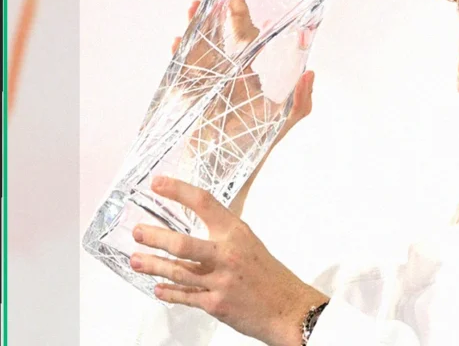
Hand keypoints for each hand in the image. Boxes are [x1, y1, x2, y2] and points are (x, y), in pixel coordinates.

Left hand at [131, 175, 327, 345]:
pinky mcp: (216, 304)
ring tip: (136, 260)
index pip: (204, 203)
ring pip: (178, 272)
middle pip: (182, 244)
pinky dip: (169, 292)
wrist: (288, 308)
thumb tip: (197, 227)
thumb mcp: (250, 244)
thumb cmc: (270, 275)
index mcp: (236, 233)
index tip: (158, 183)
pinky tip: (158, 288)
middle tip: (138, 232)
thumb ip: (224, 236)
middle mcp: (227, 254)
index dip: (178, 191)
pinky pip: (185, 296)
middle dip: (155, 237)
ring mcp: (220, 281)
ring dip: (153, 265)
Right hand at [171, 0, 315, 216]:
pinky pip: (182, 74)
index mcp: (248, 76)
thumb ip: (301, 103)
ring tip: (193, 11)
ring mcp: (206, 86)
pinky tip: (178, 45)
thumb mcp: (282, 124)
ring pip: (198, 51)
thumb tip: (312, 73)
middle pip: (218, 39)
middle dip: (214, 18)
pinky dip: (179, 58)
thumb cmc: (255, 149)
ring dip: (194, 31)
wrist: (228, 175)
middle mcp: (226, 76)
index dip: (241, 18)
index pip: (246, 40)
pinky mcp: (189, 99)